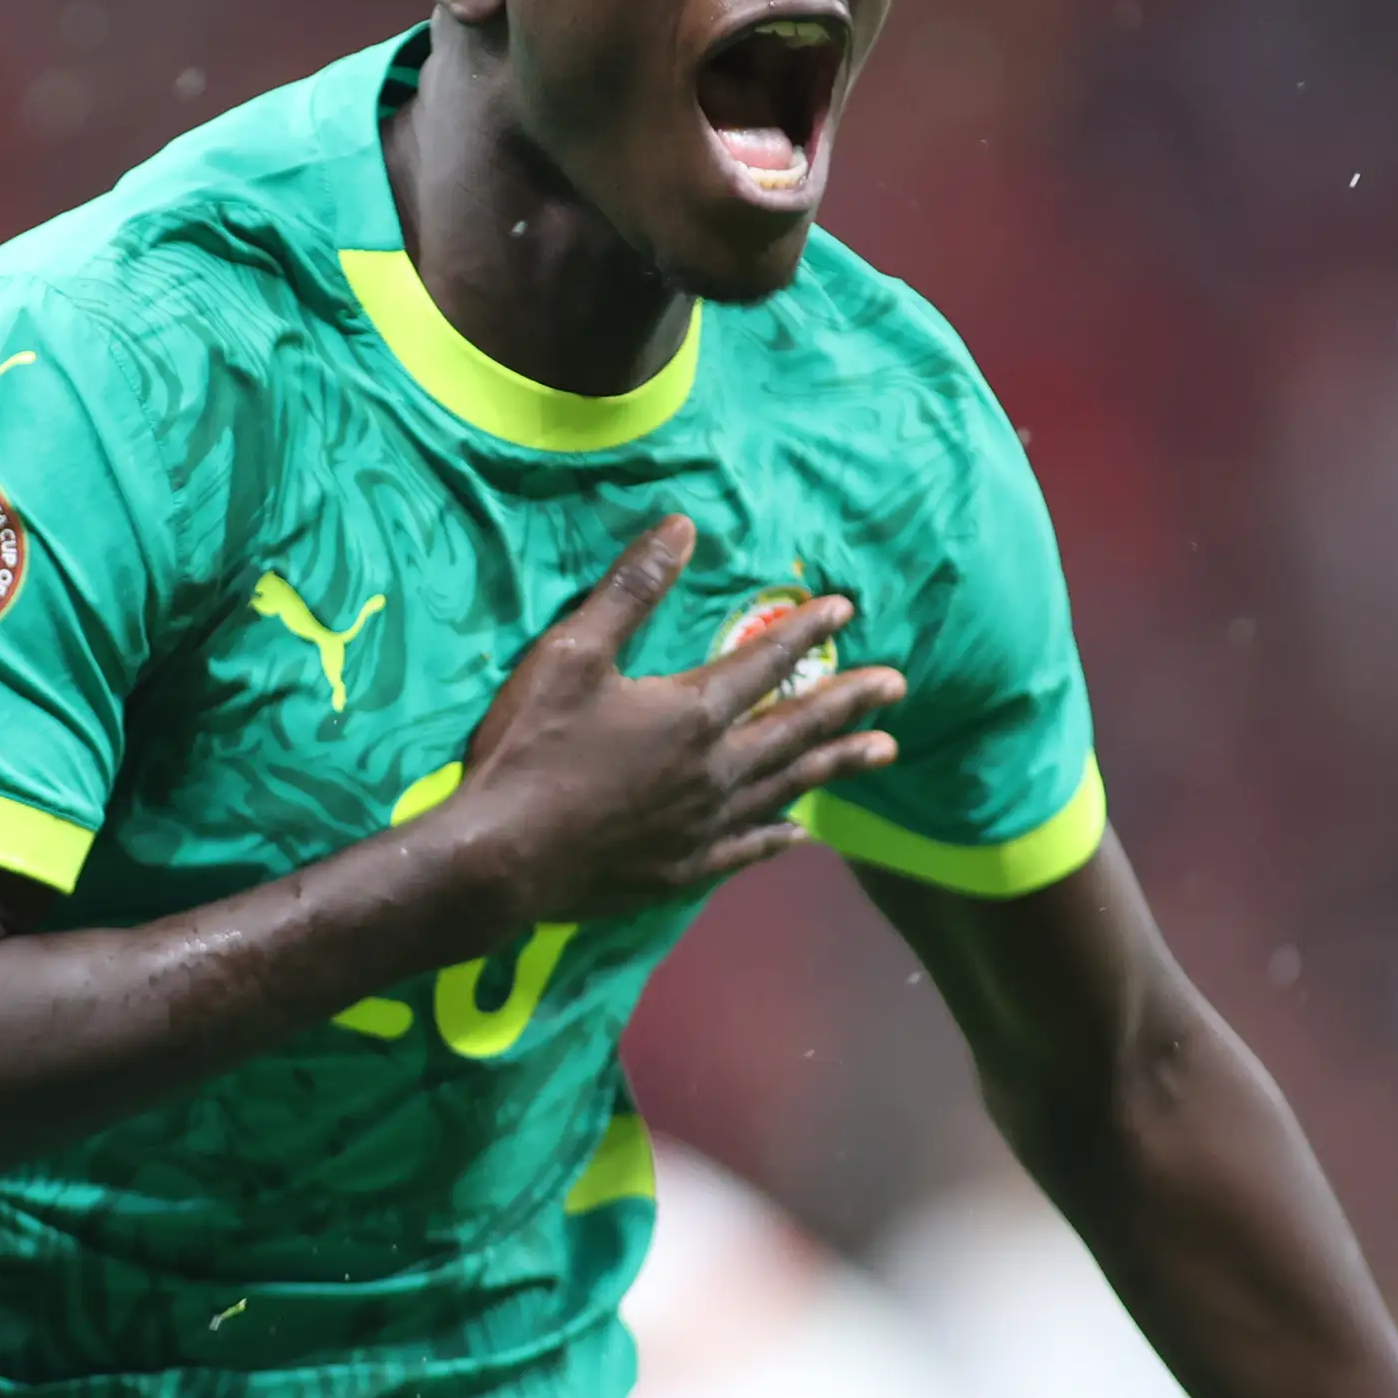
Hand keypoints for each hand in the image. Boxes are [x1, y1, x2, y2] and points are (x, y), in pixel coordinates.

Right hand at [438, 516, 903, 921]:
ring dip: (837, 765)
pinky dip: (778, 837)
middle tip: (897, 688)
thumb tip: (682, 527)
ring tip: (884, 751)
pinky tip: (798, 835)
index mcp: (692, 712)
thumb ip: (632, 591)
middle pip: (797, 730)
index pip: (765, 662)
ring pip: (788, 789)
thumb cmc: (532, 747)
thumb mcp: (573, 653)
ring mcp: (703, 826)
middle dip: (850, 704)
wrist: (500, 858)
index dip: (806, 632)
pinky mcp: (682, 870)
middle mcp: (715, 770)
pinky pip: (748, 848)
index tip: (844, 609)